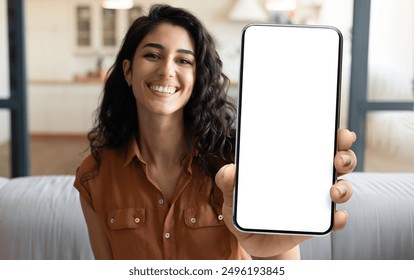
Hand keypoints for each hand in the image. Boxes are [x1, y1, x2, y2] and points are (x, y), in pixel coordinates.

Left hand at [215, 128, 356, 257]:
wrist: (252, 241)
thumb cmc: (245, 211)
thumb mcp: (232, 194)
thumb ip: (227, 181)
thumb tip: (231, 170)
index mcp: (292, 163)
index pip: (315, 143)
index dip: (331, 134)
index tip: (337, 131)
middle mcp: (310, 178)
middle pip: (337, 161)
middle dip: (345, 155)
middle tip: (338, 158)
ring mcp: (316, 201)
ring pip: (342, 187)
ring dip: (344, 187)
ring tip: (333, 191)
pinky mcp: (318, 223)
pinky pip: (335, 220)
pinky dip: (338, 218)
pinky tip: (335, 217)